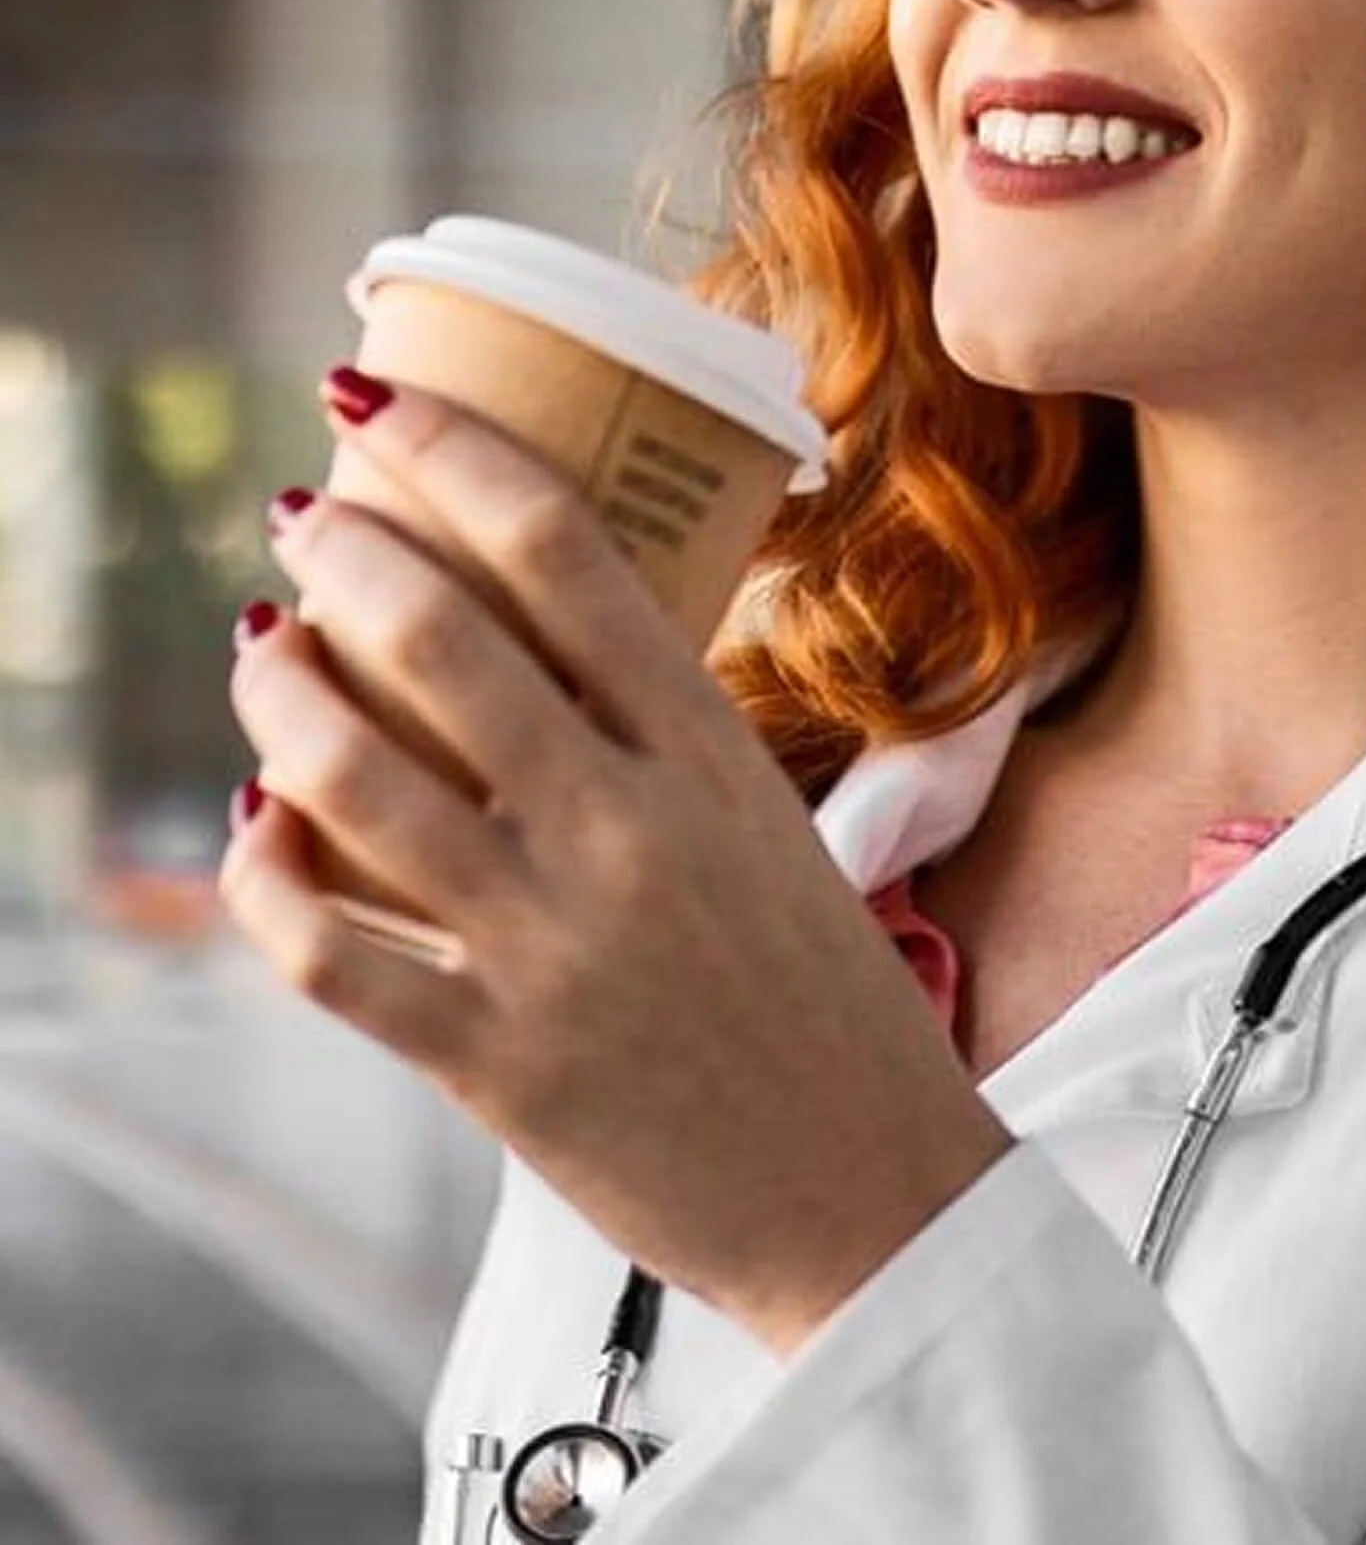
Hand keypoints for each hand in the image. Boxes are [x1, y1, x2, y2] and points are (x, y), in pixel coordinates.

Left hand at [222, 376, 1011, 1354]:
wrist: (874, 1197)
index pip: (562, 548)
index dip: (450, 450)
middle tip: (303, 521)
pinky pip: (329, 953)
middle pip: (437, 635)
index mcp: (711, 750)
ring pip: (353, 777)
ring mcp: (557, 947)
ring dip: (276, 691)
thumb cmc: (819, 997)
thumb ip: (655, 735)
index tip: (375, 401)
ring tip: (262, 651)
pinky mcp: (497, 1064)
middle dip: (339, 550)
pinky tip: (258, 831)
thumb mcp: (766, 825)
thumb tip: (526, 637)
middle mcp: (628, 828)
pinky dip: (266, 878)